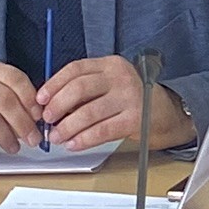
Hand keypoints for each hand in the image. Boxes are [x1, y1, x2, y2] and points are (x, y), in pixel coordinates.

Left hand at [35, 54, 188, 153]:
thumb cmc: (133, 99)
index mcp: (110, 65)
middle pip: (79, 88)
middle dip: (58, 106)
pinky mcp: (134, 119)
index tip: (41, 99)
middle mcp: (120, 77)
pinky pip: (102, 130)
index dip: (54, 84)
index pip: (75, 69)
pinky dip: (84, 139)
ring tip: (57, 136)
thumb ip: (85, 89)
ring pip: (88, 112)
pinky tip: (74, 143)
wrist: (167, 113)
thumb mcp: (110, 84)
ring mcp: (129, 97)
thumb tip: (51, 103)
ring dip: (67, 127)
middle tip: (47, 119)